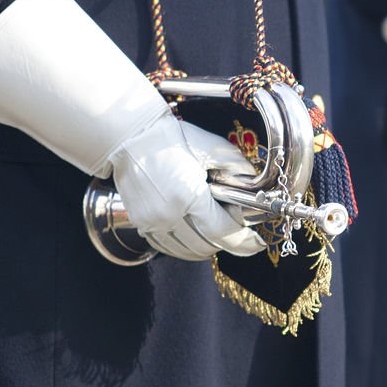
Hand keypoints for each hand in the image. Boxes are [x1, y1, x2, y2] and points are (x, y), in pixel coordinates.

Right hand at [109, 114, 265, 259]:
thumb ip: (238, 168)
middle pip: (206, 245)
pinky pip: (168, 246)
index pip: (222, 232)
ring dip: (207, 244)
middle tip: (236, 227)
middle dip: (227, 241)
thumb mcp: (213, 148)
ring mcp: (151, 222)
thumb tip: (256, 186)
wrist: (130, 136)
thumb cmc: (171, 138)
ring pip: (187, 250)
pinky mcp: (140, 223)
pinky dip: (185, 244)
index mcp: (187, 196)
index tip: (256, 243)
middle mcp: (167, 214)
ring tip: (216, 228)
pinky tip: (194, 231)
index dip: (243, 242)